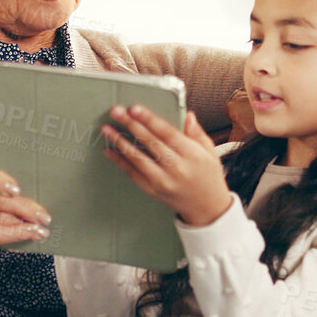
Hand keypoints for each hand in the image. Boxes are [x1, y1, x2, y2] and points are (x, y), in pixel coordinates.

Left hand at [102, 105, 232, 226]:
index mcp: (192, 155)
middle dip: (131, 125)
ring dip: (120, 142)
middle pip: (150, 143)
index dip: (149, 120)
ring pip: (137, 158)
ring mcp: (163, 181)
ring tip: (107, 129)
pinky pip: (132, 174)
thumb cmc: (208, 175)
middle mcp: (177, 168)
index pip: (167, 133)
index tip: (134, 108)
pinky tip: (110, 150)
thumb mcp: (209, 151)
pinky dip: (120, 161)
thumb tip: (187, 114)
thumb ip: (196, 133)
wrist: (206, 208)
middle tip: (116, 111)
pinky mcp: (153, 191)